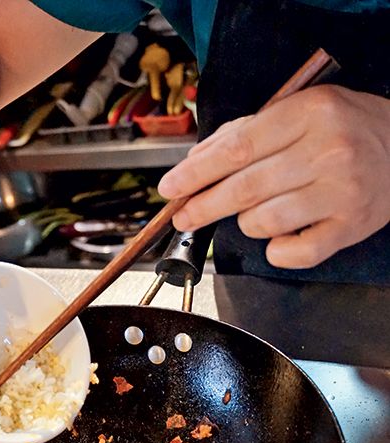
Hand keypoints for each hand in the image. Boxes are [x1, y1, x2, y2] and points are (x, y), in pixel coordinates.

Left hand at [158, 86, 389, 268]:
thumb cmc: (346, 129)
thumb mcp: (300, 112)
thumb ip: (246, 132)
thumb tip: (196, 162)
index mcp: (310, 113)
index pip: (237, 149)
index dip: (196, 173)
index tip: (170, 188)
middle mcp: (328, 151)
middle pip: (244, 188)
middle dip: (203, 207)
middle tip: (184, 216)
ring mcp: (341, 192)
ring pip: (264, 223)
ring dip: (246, 224)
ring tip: (254, 214)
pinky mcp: (349, 227)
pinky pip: (294, 253)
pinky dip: (276, 251)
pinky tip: (280, 236)